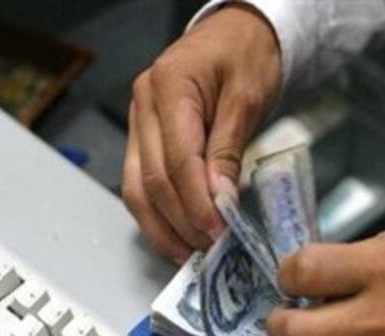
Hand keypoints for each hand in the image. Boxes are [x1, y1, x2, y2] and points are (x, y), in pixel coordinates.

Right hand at [122, 5, 280, 263]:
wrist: (236, 33)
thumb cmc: (246, 56)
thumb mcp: (248, 97)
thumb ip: (229, 148)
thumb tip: (220, 198)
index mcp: (168, 86)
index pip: (177, 160)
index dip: (197, 203)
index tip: (219, 232)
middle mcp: (143, 107)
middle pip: (152, 180)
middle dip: (182, 221)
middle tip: (211, 248)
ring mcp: (138, 124)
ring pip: (137, 189)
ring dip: (162, 228)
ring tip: (190, 254)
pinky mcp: (143, 139)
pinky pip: (140, 184)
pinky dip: (157, 215)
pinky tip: (176, 235)